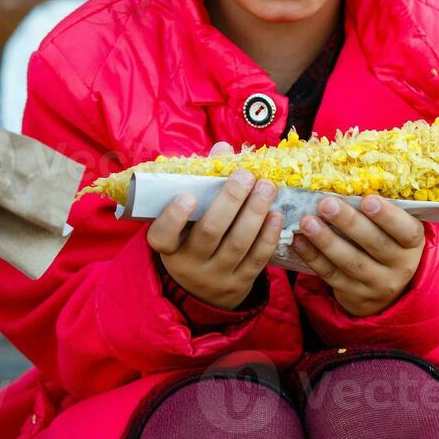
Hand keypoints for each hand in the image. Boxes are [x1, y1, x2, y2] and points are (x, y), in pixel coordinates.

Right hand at [146, 141, 283, 309]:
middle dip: (230, 201)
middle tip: (246, 176)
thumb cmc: (192, 238)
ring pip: (237, 244)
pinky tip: (276, 215)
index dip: (173, 217)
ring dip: (255, 213)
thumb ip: (202, 181)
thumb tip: (223, 148)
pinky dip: (268, 236)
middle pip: (209, 232)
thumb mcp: (187, 216)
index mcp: (167, 246)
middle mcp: (188, 264)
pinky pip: (257, 260)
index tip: (188, 196)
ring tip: (267, 188)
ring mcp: (215, 278)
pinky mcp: (240, 285)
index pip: (162, 235)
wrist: (203, 289)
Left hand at [291, 193, 425, 316]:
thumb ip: (380, 211)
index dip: (388, 216)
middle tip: (326, 203)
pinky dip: (312, 257)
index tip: (368, 199)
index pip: (407, 231)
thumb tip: (348, 176)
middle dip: (349, 222)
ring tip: (306, 222)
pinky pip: (330, 275)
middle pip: (375, 244)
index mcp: (412, 245)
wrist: (386, 293)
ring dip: (326, 240)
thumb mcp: (395, 231)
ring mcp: (377, 284)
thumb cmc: (387, 245)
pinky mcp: (353, 295)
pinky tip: (298, 240)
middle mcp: (400, 267)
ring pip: (351, 262)